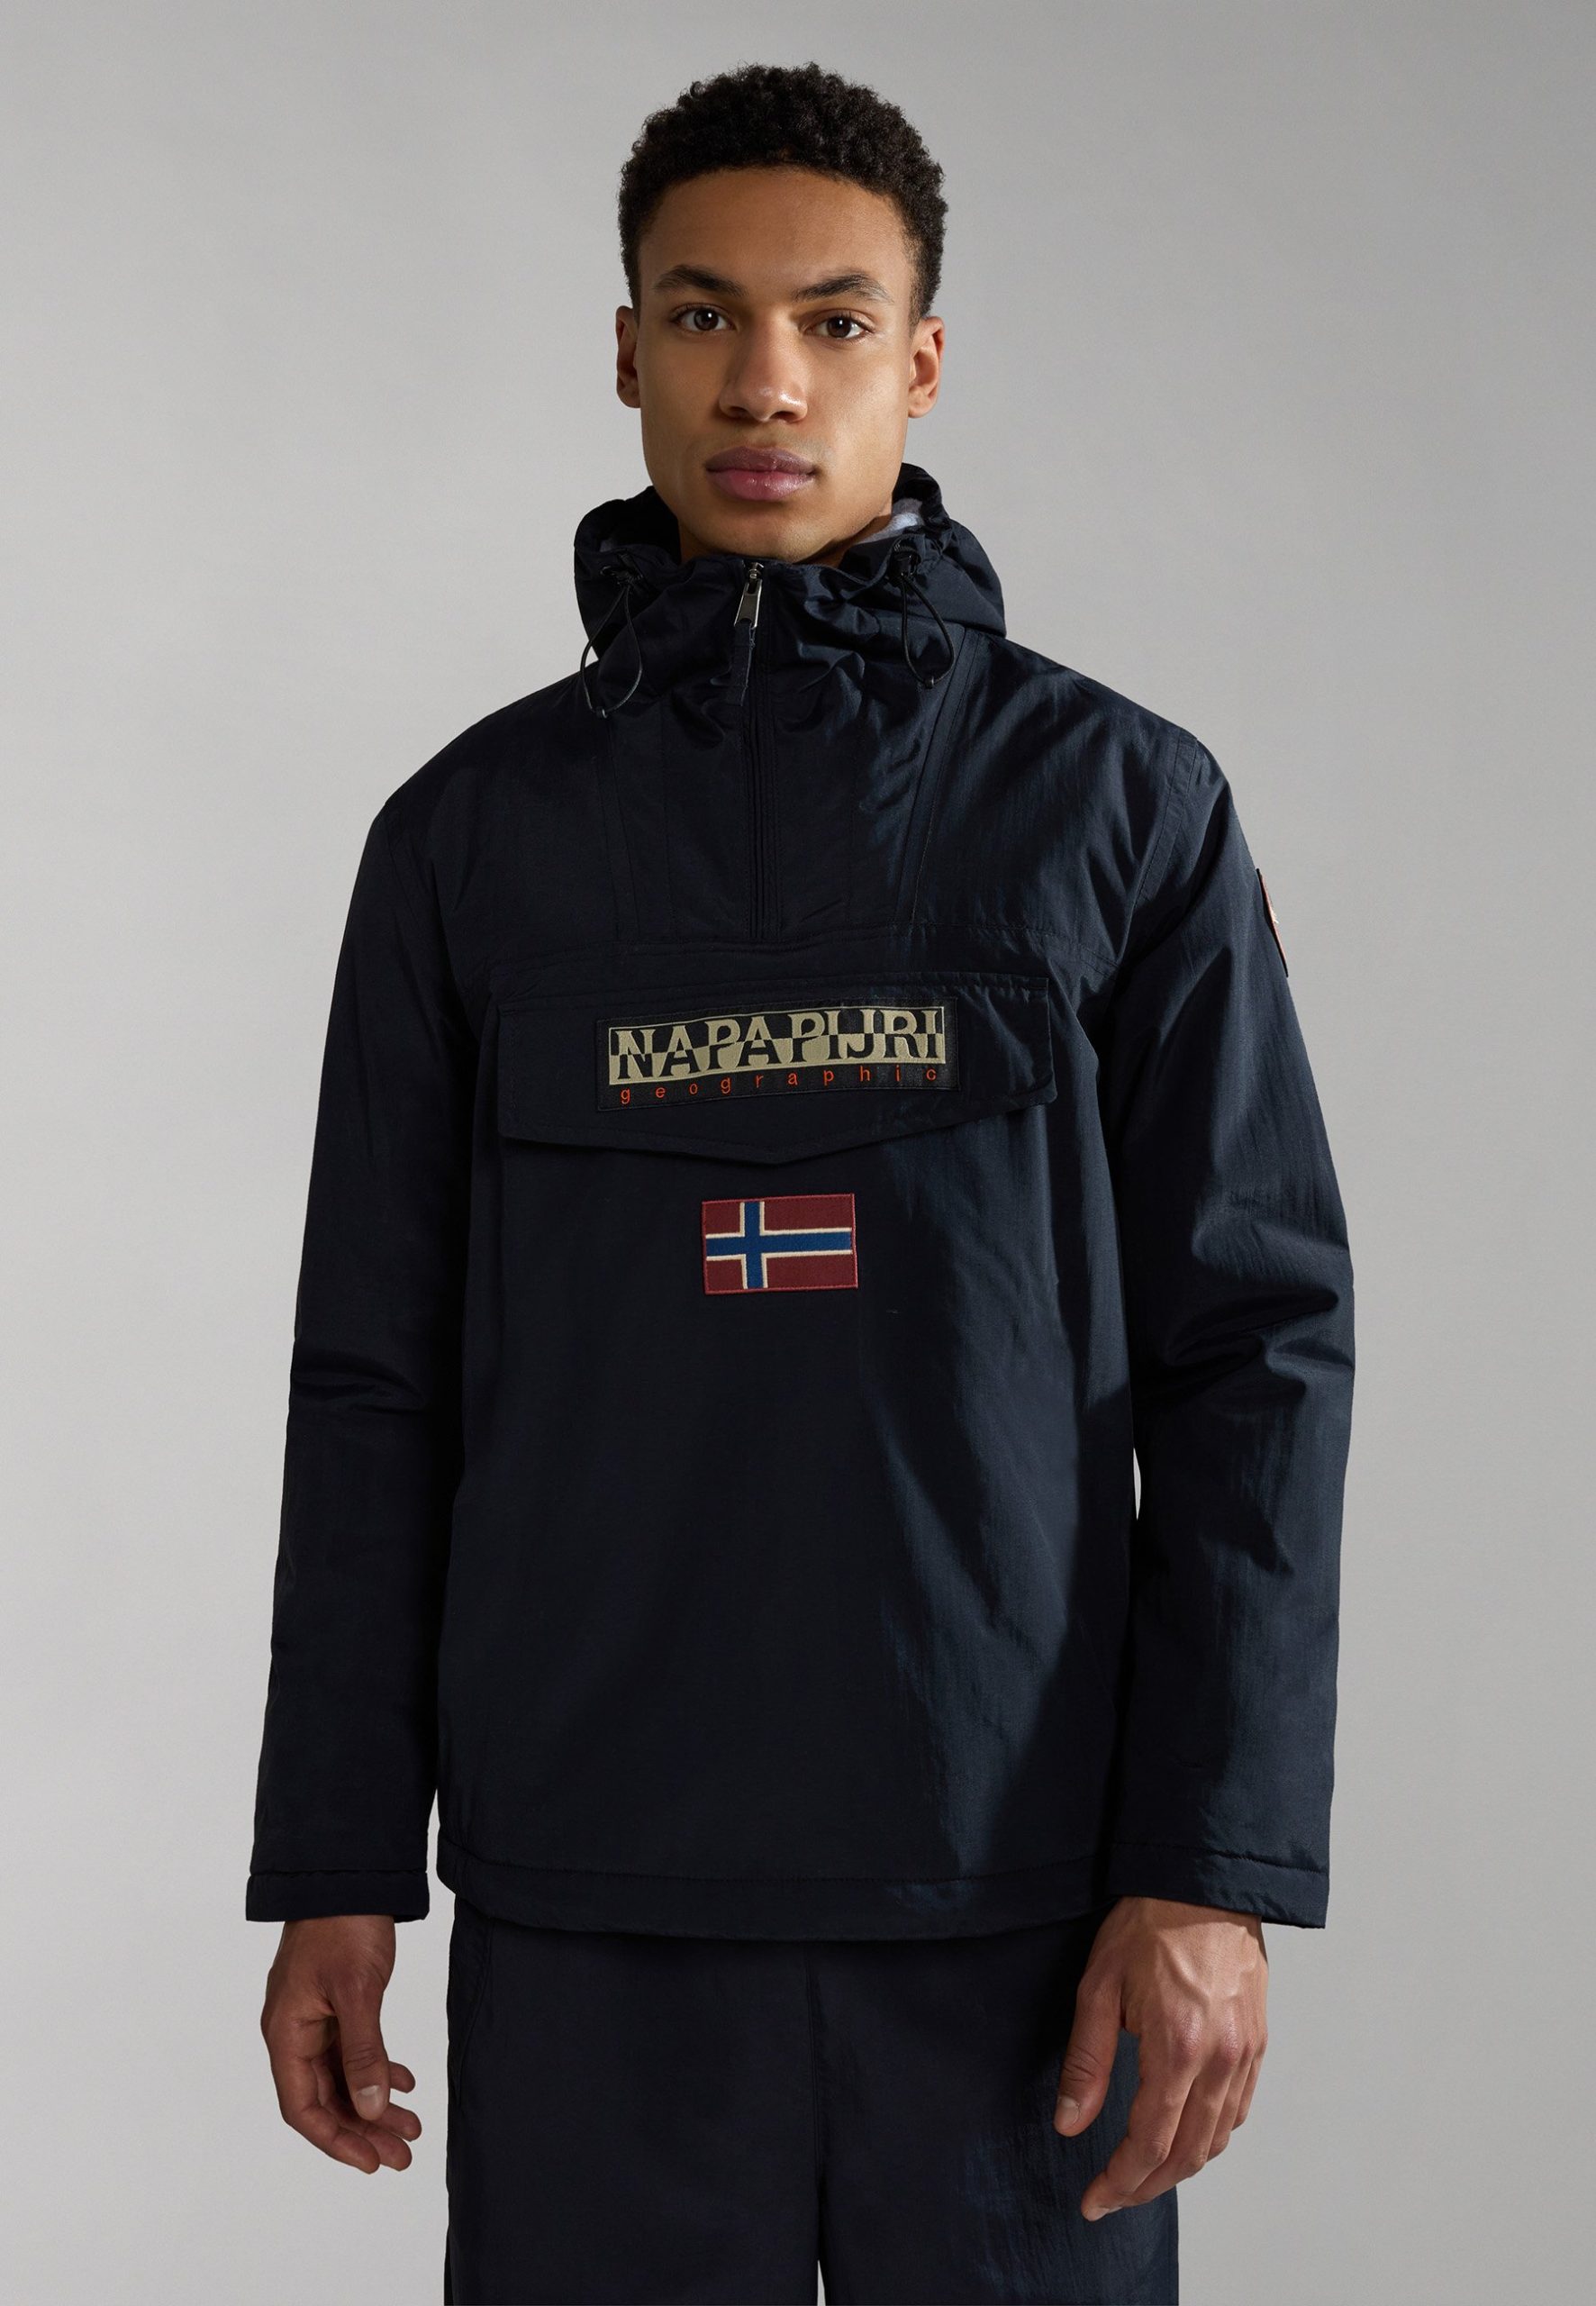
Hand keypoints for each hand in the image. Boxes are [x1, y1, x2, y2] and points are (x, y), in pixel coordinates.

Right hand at [260, 1914, 421, 2173]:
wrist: (348, 1872)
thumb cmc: (343, 1926)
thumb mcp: (357, 1991)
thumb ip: (363, 2051)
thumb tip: (367, 2109)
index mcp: (286, 2033)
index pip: (302, 2106)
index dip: (335, 2140)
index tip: (371, 2162)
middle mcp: (294, 2031)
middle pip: (325, 2098)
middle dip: (363, 2129)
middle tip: (404, 2154)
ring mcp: (314, 2017)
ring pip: (342, 2077)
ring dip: (374, 2103)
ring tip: (412, 2127)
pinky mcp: (335, 2003)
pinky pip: (352, 2050)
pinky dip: (377, 2068)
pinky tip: (404, 2082)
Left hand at [1053, 1896, 1266, 2218]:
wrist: (1203, 1883)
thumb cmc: (1149, 1924)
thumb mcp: (1099, 1985)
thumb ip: (1087, 2061)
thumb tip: (1070, 2123)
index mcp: (1179, 2048)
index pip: (1150, 2143)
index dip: (1119, 2182)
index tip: (1093, 2201)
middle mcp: (1221, 2059)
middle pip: (1187, 2154)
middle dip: (1146, 2186)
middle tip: (1112, 2197)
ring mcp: (1246, 2053)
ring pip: (1217, 2139)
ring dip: (1180, 2168)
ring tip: (1142, 2175)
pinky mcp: (1258, 2042)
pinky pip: (1239, 2110)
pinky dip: (1211, 2137)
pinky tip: (1185, 2137)